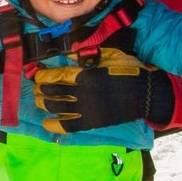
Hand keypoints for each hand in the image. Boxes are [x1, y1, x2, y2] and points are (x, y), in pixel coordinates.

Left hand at [33, 47, 175, 132]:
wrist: (145, 94)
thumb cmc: (129, 71)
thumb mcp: (110, 55)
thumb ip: (88, 56)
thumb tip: (69, 54)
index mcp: (87, 75)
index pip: (57, 76)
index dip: (44, 76)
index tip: (38, 75)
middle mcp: (83, 93)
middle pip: (53, 92)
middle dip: (40, 90)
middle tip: (36, 88)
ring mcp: (86, 109)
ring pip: (56, 107)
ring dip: (43, 103)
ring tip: (39, 100)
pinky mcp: (91, 122)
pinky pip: (67, 126)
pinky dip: (54, 125)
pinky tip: (46, 123)